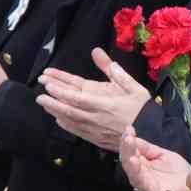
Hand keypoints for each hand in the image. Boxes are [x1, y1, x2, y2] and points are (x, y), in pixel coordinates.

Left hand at [35, 49, 149, 151]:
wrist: (152, 133)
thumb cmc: (142, 108)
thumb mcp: (132, 85)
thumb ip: (114, 70)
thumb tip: (97, 52)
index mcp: (104, 103)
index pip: (76, 97)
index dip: (60, 91)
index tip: (48, 84)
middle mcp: (95, 117)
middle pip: (68, 109)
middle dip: (52, 101)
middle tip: (39, 94)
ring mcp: (94, 130)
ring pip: (69, 121)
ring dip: (55, 112)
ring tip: (44, 104)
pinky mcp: (96, 138)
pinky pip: (76, 131)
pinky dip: (65, 125)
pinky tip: (58, 120)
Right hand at [118, 128, 190, 190]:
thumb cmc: (178, 171)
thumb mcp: (163, 154)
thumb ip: (147, 148)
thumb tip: (132, 137)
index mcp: (142, 165)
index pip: (130, 152)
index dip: (128, 140)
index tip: (128, 128)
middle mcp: (141, 175)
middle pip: (128, 160)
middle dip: (126, 146)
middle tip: (127, 135)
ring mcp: (145, 184)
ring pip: (132, 170)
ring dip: (128, 156)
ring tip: (128, 142)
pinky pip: (141, 182)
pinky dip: (136, 171)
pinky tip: (134, 160)